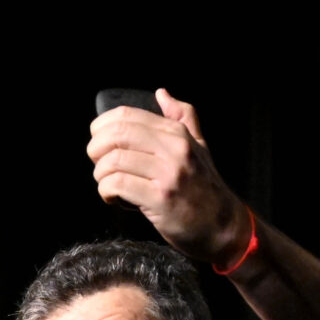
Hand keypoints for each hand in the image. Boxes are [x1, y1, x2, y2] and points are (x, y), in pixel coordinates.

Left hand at [88, 88, 249, 267]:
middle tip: (98, 164)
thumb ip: (183, 118)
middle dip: (95, 149)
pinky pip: (117, 185)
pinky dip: (106, 192)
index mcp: (177, 133)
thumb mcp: (199, 146)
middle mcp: (174, 148)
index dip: (101, 127)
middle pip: (117, 134)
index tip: (98, 142)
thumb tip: (162, 93)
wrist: (223, 226)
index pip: (126, 116)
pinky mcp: (160, 199)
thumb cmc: (206, 187)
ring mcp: (168, 173)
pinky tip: (115, 199)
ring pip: (113, 161)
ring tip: (109, 184)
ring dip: (101, 175)